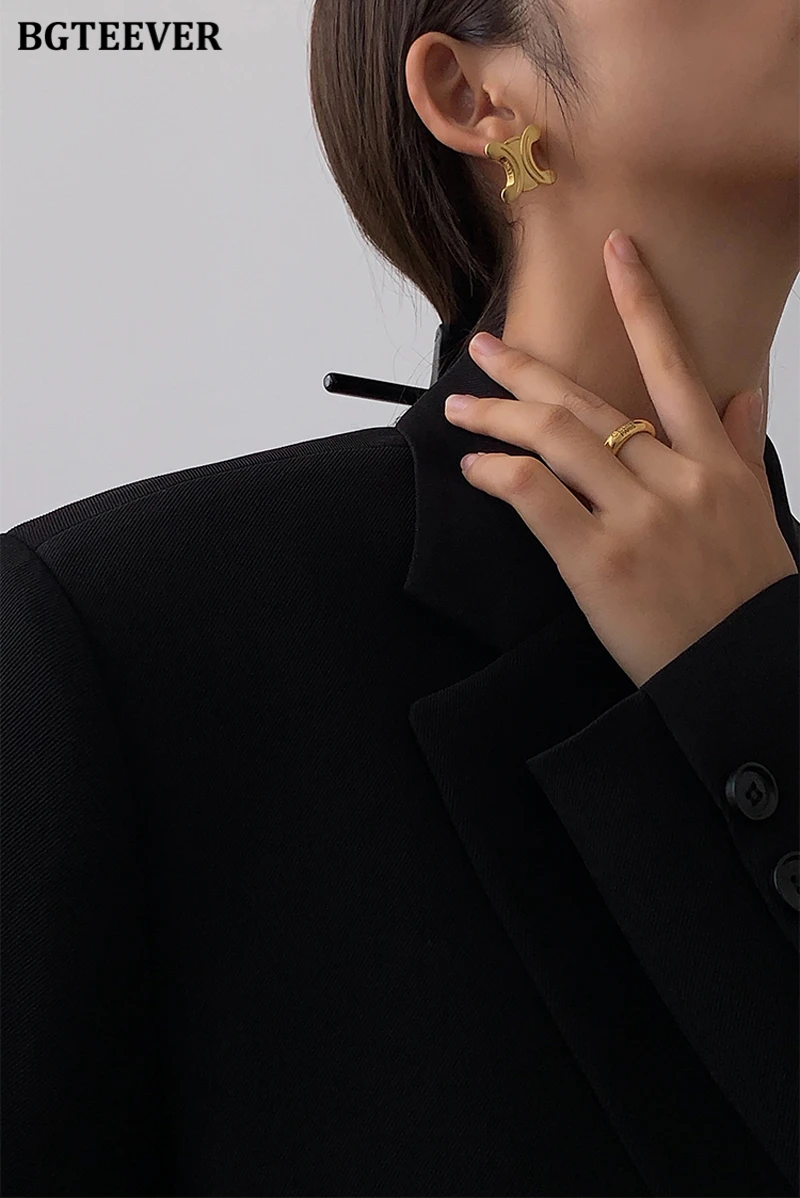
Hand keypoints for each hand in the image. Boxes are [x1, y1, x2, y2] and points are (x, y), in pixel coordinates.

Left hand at [443, 229, 797, 687]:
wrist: (745, 669)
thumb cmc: (747, 595)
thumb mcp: (756, 511)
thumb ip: (744, 447)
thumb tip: (744, 394)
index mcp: (715, 461)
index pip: (673, 365)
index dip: (641, 301)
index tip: (613, 250)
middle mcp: (674, 477)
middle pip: (587, 401)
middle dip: (527, 367)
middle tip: (484, 346)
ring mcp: (636, 518)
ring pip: (555, 438)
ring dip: (499, 415)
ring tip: (460, 407)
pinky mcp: (599, 562)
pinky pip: (537, 498)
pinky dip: (499, 475)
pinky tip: (475, 467)